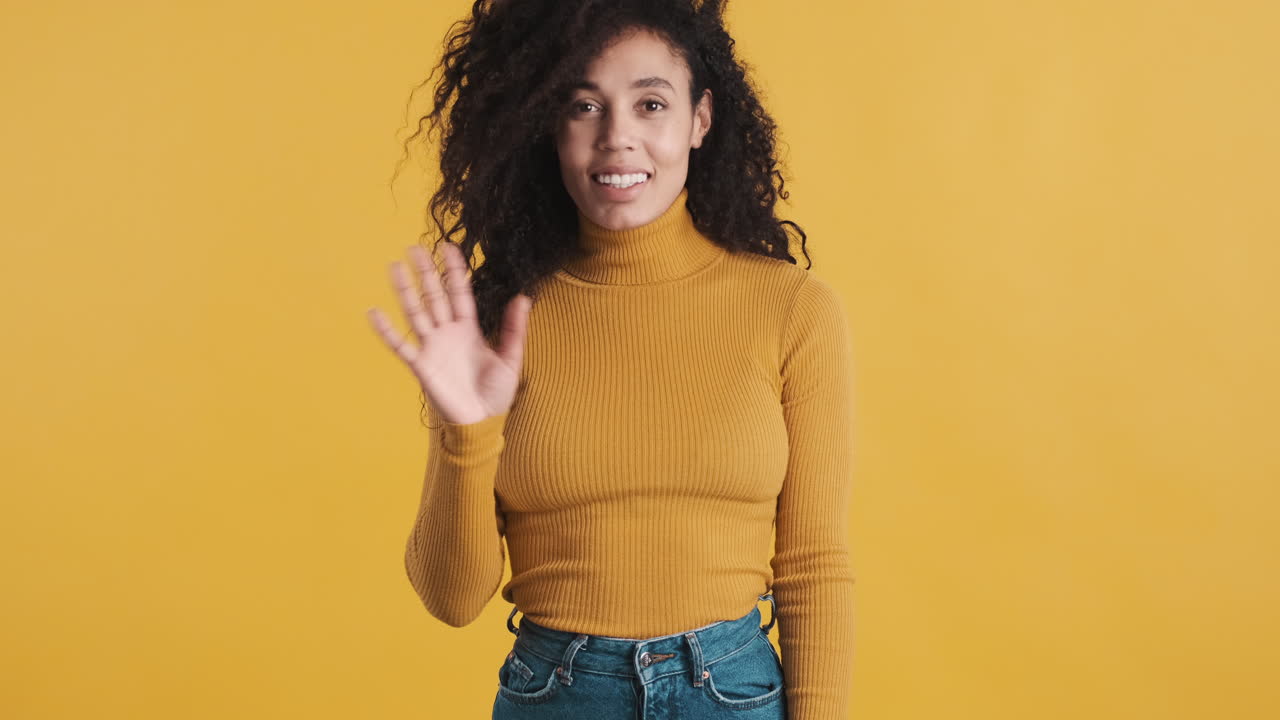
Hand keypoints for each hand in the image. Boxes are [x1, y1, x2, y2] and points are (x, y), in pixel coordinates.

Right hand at [367, 243, 531, 423]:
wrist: (482, 423)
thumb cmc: (496, 394)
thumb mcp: (511, 358)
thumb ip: (514, 328)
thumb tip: (523, 297)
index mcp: (469, 329)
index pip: (459, 292)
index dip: (454, 271)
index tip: (448, 248)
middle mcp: (447, 333)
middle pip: (434, 296)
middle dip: (425, 272)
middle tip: (414, 247)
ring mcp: (432, 347)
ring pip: (416, 312)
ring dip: (405, 290)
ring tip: (393, 267)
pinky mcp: (421, 365)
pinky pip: (400, 345)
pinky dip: (386, 330)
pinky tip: (374, 312)